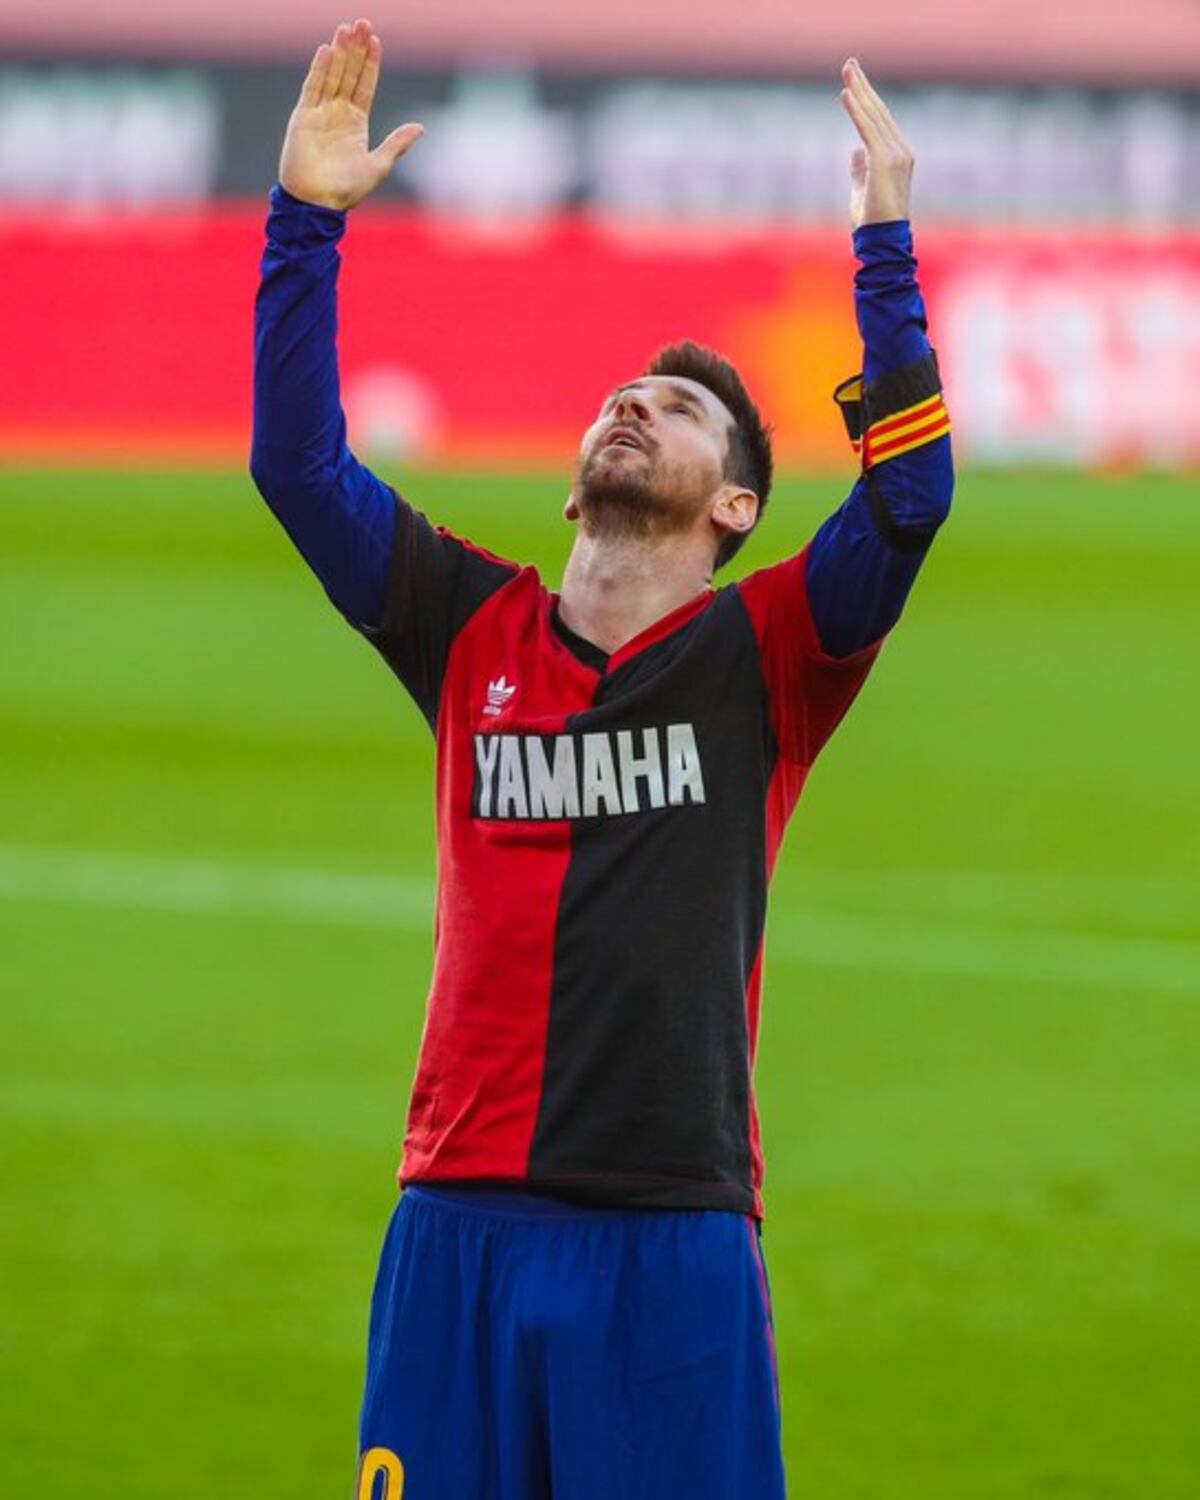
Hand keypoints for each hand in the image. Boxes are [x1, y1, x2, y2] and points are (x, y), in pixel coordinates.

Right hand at [279, 17, 422, 211]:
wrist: (317, 203)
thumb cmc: (347, 190)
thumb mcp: (379, 165)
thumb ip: (397, 143)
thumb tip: (422, 127)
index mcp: (356, 123)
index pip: (365, 85)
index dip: (370, 63)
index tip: (376, 40)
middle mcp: (338, 113)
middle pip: (348, 74)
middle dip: (356, 49)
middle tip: (362, 23)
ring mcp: (320, 113)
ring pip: (331, 75)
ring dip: (338, 52)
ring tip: (346, 28)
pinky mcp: (302, 117)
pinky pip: (312, 87)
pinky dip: (319, 69)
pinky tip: (327, 50)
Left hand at [839, 59, 912, 229]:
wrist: (883, 241)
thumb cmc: (873, 222)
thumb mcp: (863, 190)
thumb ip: (860, 169)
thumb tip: (855, 150)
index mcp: (897, 156)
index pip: (880, 121)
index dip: (867, 99)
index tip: (854, 80)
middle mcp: (900, 150)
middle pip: (878, 111)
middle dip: (864, 85)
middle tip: (850, 63)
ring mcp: (895, 155)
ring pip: (873, 116)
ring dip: (859, 90)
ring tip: (847, 69)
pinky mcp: (884, 161)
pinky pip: (867, 130)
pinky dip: (856, 111)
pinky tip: (846, 94)